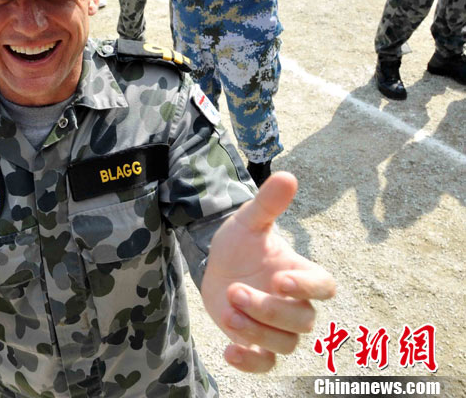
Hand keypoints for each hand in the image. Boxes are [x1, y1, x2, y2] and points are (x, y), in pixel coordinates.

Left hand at [200, 172, 336, 372]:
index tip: (280, 279)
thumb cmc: (241, 243)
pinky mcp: (257, 343)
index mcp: (300, 274)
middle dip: (269, 309)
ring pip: (284, 343)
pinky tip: (229, 351)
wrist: (216, 264)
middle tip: (236, 291)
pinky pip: (265, 364)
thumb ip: (268, 204)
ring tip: (228, 311)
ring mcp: (276, 327)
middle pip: (302, 320)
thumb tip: (287, 176)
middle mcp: (294, 304)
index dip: (307, 287)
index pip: (324, 287)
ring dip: (257, 331)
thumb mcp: (249, 221)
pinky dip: (250, 362)